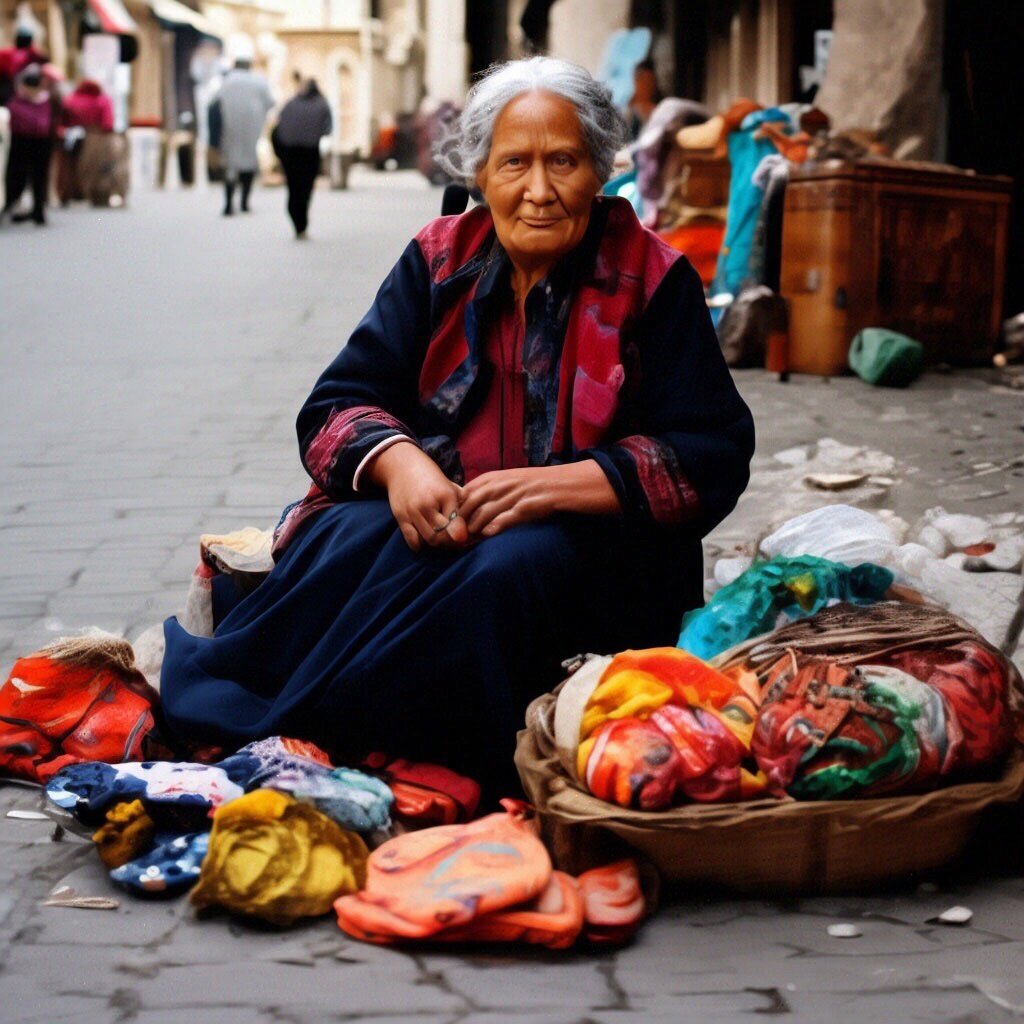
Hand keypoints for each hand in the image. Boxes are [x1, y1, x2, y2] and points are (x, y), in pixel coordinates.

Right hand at [366, 441, 468, 550]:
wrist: (402, 466)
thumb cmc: (431, 477)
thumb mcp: (449, 486)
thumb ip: (461, 504)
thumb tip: (473, 526)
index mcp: (446, 495)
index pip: (458, 524)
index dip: (464, 535)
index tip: (465, 538)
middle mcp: (429, 504)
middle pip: (445, 535)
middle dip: (452, 542)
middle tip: (454, 542)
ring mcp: (413, 511)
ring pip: (430, 540)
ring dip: (438, 544)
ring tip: (442, 540)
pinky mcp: (401, 517)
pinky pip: (412, 540)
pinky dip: (420, 544)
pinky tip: (424, 538)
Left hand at [459, 461, 621, 539]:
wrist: (568, 483)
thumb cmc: (538, 485)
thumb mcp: (510, 482)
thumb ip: (490, 492)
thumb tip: (468, 505)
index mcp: (494, 477)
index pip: (464, 493)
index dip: (456, 510)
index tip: (452, 525)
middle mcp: (501, 484)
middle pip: (470, 504)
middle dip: (460, 523)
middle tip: (455, 539)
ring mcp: (514, 495)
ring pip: (483, 513)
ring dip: (473, 529)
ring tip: (467, 542)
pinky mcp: (527, 507)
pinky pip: (505, 518)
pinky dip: (493, 528)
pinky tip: (488, 535)